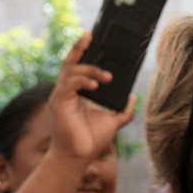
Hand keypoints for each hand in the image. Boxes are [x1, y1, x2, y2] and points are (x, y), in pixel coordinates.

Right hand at [49, 32, 134, 163]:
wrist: (78, 157)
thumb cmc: (91, 140)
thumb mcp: (113, 122)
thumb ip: (123, 110)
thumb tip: (133, 97)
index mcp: (77, 92)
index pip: (78, 65)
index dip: (82, 50)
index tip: (91, 35)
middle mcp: (67, 91)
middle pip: (70, 62)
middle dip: (80, 47)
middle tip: (91, 37)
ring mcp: (61, 96)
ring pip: (71, 71)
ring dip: (89, 70)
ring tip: (106, 77)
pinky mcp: (59, 103)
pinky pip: (68, 85)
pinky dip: (81, 81)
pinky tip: (94, 85)